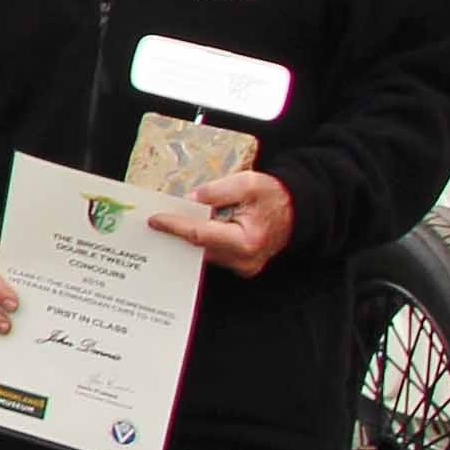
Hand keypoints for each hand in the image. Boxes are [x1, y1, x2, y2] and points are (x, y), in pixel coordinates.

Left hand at [148, 169, 292, 277]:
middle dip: (175, 231)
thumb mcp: (247, 183)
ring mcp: (242, 267)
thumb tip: (189, 199)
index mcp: (246, 241)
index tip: (155, 219)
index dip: (175, 226)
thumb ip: (217, 191)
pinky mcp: (239, 266)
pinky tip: (186, 228)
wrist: (296, 211)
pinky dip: (198, 240)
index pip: (199, 235)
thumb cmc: (273, 196)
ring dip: (185, 237)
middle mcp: (243, 260)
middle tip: (153, 219)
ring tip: (166, 221)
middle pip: (197, 246)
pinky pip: (211, 253)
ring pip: (202, 252)